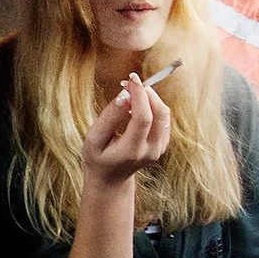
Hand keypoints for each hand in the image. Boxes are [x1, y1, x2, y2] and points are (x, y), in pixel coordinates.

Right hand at [80, 72, 171, 188]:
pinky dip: (152, 106)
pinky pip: (163, 118)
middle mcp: (150, 151)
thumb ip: (108, 117)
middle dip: (147, 92)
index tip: (131, 78)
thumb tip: (123, 95)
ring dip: (150, 97)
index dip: (139, 95)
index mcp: (132, 150)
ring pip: (164, 114)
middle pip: (160, 113)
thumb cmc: (98, 157)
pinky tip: (136, 105)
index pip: (143, 118)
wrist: (110, 179)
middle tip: (129, 83)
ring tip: (131, 93)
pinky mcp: (162, 144)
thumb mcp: (94, 138)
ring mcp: (159, 149)